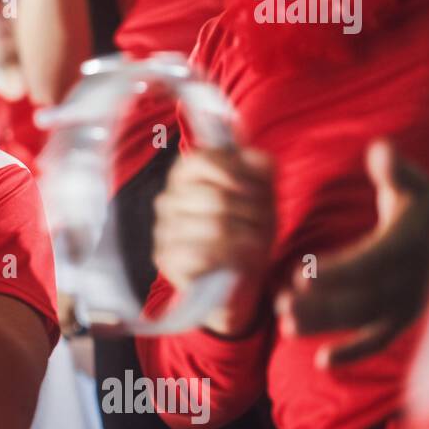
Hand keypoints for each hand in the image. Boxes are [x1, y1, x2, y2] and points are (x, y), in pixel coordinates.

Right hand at [153, 146, 275, 335]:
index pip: (201, 159)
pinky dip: (230, 255)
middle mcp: (167, 200)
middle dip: (251, 210)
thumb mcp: (262, 194)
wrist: (240, 278)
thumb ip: (259, 166)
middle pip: (216, 196)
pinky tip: (240, 259)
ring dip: (247, 234)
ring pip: (214, 225)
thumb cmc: (248, 229)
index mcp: (184, 177)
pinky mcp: (166, 259)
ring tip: (257, 241)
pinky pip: (202, 253)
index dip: (235, 172)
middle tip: (265, 221)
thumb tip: (247, 150)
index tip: (257, 190)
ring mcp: (164, 230)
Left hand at [278, 141, 428, 367]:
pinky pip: (380, 340)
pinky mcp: (404, 319)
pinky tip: (322, 363)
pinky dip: (354, 353)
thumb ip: (396, 172)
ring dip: (326, 327)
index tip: (300, 276)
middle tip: (280, 307)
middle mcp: (408, 280)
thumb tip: (381, 149)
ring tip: (286, 329)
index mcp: (406, 245)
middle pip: (359, 298)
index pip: (368, 262)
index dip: (335, 271)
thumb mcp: (416, 186)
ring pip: (363, 321)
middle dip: (319, 305)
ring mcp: (407, 304)